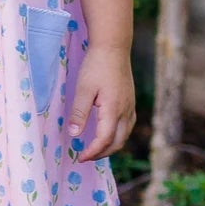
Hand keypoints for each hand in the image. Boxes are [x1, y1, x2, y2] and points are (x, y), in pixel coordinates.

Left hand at [67, 41, 135, 160]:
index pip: (104, 140)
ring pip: (124, 135)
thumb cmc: (96, 66)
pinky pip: (127, 126)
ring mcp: (130, 107)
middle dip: (102, 153)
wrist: (113, 48)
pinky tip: (107, 134)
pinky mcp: (130, 102)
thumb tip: (74, 135)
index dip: (92, 152)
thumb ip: (79, 113)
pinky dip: (117, 136)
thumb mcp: (83, 89)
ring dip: (110, 146)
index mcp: (114, 110)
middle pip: (118, 142)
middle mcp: (126, 111)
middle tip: (85, 157)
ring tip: (94, 149)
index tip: (79, 158)